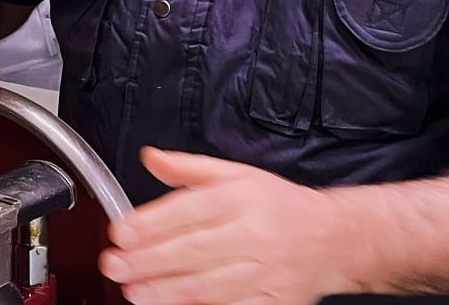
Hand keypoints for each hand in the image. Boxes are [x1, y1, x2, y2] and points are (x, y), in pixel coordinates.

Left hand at [99, 148, 343, 304]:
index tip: (122, 232)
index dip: (153, 222)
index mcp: (241, 197)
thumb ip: (189, 167)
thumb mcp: (236, 174)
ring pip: (211, 284)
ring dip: (168, 291)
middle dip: (150, 260)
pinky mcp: (273, 301)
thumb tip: (150, 157)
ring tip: (135, 292)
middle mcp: (254, 233)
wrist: (333, 238)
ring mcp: (265, 271)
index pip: (191, 208)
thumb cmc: (279, 206)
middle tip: (115, 265)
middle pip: (196, 249)